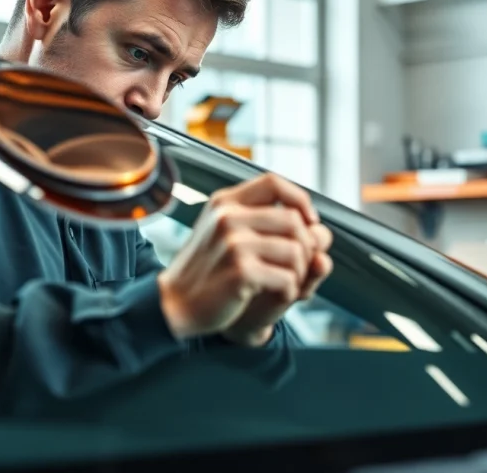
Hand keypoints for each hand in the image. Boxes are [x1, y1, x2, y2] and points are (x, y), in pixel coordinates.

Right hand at [157, 173, 331, 345]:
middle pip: (293, 220)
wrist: (173, 304)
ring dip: (300, 272)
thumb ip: (256, 218)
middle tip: (298, 266)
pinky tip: (276, 295)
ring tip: (287, 282)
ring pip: (296, 251)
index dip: (299, 199)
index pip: (273, 182)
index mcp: (225, 203)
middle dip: (306, 246)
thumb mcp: (221, 231)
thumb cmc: (205, 270)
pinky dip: (289, 291)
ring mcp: (233, 244)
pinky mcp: (241, 272)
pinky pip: (287, 278)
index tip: (308, 221)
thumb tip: (313, 224)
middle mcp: (228, 218)